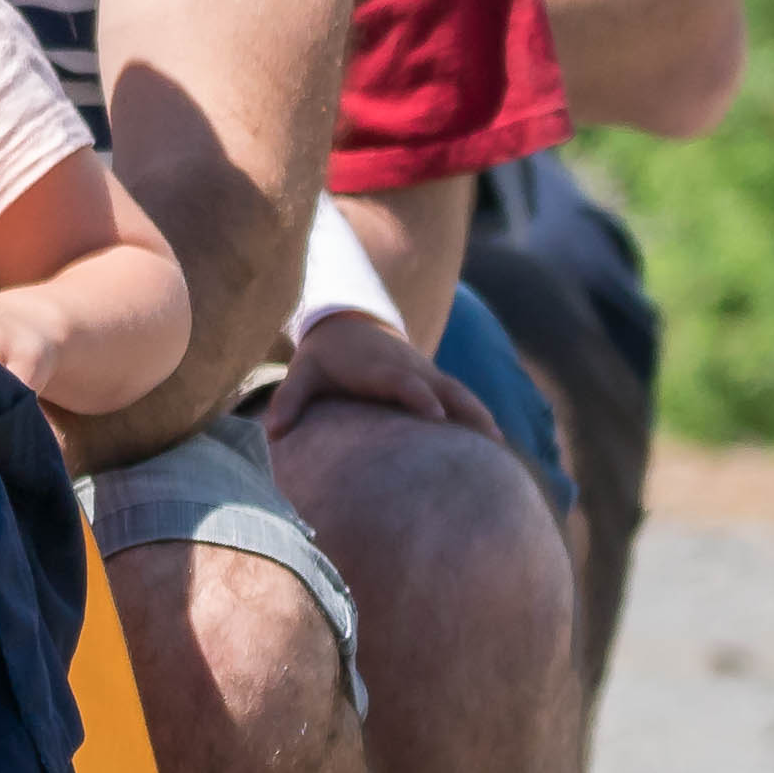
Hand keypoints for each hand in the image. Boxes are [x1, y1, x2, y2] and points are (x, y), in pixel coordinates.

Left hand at [271, 304, 484, 434]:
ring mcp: (425, 373)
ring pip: (459, 392)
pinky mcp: (434, 380)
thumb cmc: (323, 359)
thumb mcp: (302, 374)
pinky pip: (461, 397)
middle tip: (488, 438)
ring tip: (501, 447)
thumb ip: (289, 400)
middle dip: (464, 410)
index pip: (401, 381)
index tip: (435, 415)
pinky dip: (478, 414)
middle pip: (442, 387)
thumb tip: (272, 432)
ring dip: (480, 415)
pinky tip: (496, 444)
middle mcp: (408, 368)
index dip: (418, 395)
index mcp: (377, 368)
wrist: (348, 326)